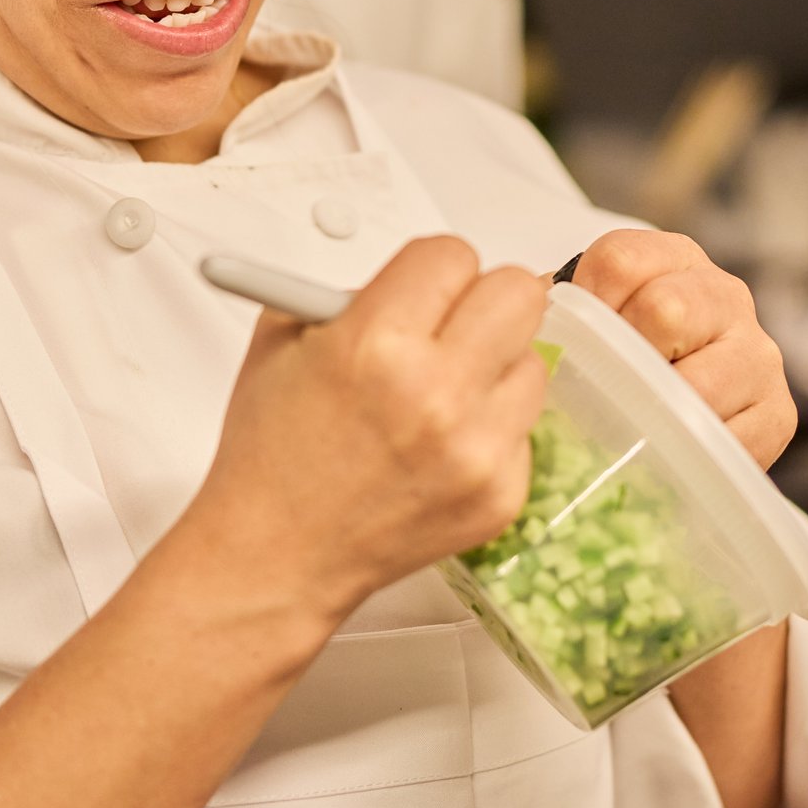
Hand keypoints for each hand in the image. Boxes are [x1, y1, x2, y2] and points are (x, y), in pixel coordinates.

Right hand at [190, 236, 550, 623]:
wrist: (276, 554)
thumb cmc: (273, 455)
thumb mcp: (283, 340)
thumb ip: (354, 292)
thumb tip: (420, 276)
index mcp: (373, 342)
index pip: (453, 253)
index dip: (434, 269)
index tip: (423, 289)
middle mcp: (433, 393)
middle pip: (519, 293)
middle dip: (483, 300)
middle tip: (457, 324)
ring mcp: (475, 449)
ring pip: (534, 362)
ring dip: (495, 367)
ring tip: (443, 395)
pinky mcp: (500, 494)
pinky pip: (526, 429)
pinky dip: (492, 430)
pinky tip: (441, 449)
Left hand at [567, 229, 797, 469]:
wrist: (673, 419)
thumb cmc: (615, 364)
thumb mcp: (582, 322)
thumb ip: (554, 314)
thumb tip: (523, 338)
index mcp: (675, 259)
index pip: (620, 262)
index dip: (585, 306)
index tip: (572, 342)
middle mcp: (726, 296)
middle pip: (666, 310)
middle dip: (623, 359)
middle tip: (603, 392)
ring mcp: (758, 354)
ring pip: (697, 382)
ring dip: (654, 413)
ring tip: (630, 428)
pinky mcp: (778, 413)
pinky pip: (727, 439)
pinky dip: (688, 454)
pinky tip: (666, 452)